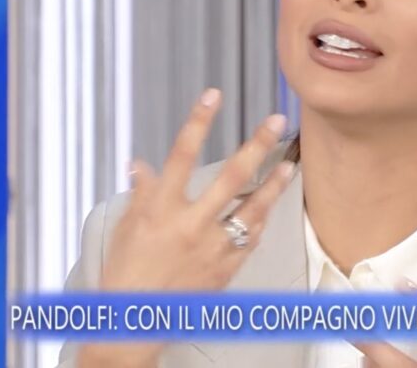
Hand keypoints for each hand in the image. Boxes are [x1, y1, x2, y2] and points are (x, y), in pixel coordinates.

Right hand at [79, 88, 294, 366]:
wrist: (136, 320)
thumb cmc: (126, 272)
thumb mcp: (126, 227)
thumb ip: (141, 194)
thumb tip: (141, 165)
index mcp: (160, 208)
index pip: (181, 154)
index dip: (198, 122)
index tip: (213, 95)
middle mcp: (190, 224)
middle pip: (231, 176)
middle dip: (257, 146)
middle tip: (276, 121)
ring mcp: (212, 246)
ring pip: (252, 208)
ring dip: (274, 184)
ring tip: (291, 164)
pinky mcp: (225, 267)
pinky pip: (250, 238)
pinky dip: (260, 220)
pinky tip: (270, 205)